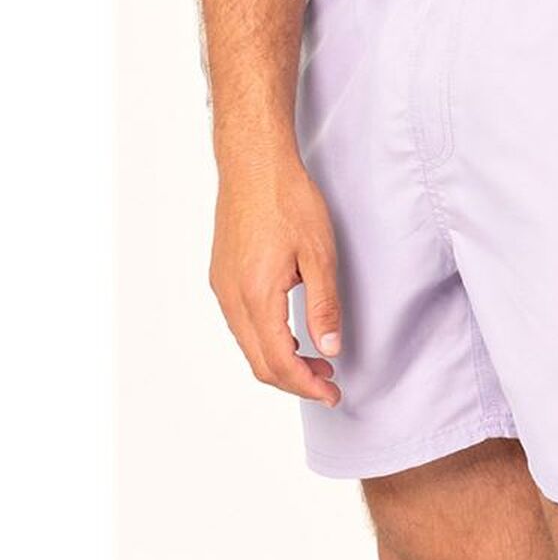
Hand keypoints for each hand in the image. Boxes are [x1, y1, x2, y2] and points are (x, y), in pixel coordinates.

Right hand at [209, 144, 341, 405]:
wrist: (253, 163)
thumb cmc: (288, 201)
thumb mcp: (319, 255)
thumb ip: (324, 306)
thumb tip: (330, 349)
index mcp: (256, 295)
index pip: (279, 361)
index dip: (306, 386)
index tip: (333, 395)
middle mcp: (231, 297)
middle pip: (259, 362)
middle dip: (295, 382)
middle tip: (330, 387)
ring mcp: (222, 287)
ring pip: (249, 346)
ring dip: (282, 362)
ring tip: (319, 364)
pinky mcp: (222, 277)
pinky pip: (242, 326)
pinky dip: (268, 342)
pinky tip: (294, 337)